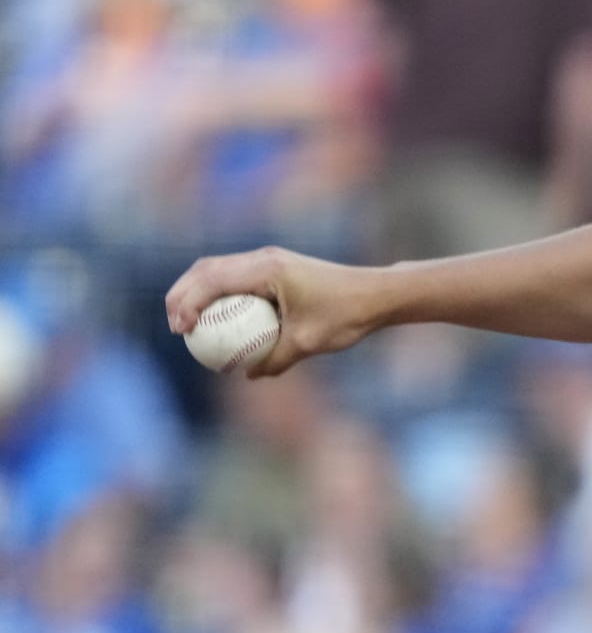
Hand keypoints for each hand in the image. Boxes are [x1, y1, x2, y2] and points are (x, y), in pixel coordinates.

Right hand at [165, 246, 384, 376]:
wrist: (376, 294)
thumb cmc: (345, 315)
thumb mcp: (308, 343)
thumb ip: (274, 359)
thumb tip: (246, 374)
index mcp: (267, 270)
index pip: (213, 280)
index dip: (188, 303)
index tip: (183, 331)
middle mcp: (264, 258)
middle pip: (206, 269)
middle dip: (182, 295)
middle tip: (176, 328)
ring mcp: (269, 260)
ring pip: (218, 269)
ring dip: (197, 292)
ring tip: (187, 324)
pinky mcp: (276, 268)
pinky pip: (237, 277)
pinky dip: (219, 294)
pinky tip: (217, 321)